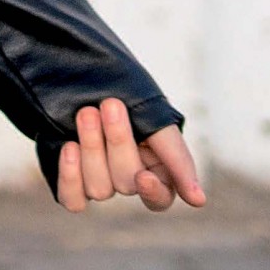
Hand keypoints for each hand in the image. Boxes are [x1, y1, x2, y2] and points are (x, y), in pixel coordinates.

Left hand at [55, 98, 206, 212]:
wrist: (81, 67)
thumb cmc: (125, 90)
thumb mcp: (157, 116)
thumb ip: (177, 156)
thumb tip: (198, 201)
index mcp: (156, 168)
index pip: (160, 199)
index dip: (152, 192)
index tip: (144, 176)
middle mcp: (127, 179)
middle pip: (127, 184)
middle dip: (117, 142)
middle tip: (111, 104)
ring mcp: (98, 180)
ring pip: (99, 190)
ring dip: (92, 148)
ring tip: (86, 113)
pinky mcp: (71, 179)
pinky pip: (73, 199)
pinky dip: (70, 176)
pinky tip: (70, 147)